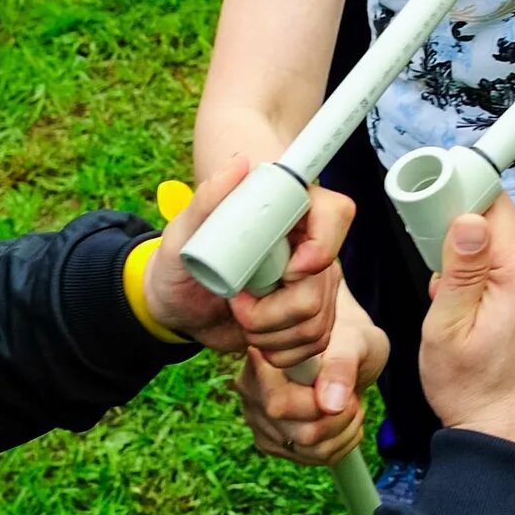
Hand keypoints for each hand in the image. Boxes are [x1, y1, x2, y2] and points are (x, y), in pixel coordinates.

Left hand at [146, 154, 355, 364]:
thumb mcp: (183, 232)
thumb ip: (208, 197)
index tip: (287, 271)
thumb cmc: (179, 262)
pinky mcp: (308, 316)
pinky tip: (258, 339)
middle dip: (273, 311)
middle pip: (321, 286)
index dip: (320, 249)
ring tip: (242, 320)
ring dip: (272, 335)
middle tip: (238, 304)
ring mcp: (312, 284)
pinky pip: (315, 341)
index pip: (336, 215)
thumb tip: (239, 163)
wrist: (177, 305)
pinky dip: (282, 351)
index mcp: (289, 212)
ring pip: (318, 320)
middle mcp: (308, 247)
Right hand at [232, 285, 386, 464]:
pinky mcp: (276, 443)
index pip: (279, 404)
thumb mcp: (353, 341)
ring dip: (344, 430)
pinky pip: (315, 458)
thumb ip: (341, 366)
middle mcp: (252, 394)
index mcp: (261, 362)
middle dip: (339, 417)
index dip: (319, 403)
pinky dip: (342, 441)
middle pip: (299, 434)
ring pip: (311, 451)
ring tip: (349, 403)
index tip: (342, 386)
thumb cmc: (348, 337)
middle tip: (351, 394)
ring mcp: (261, 422)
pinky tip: (343, 418)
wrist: (347, 349)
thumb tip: (330, 405)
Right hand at [419, 197, 514, 455]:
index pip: (492, 204)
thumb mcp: (445, 330)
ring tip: (463, 314)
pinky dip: (498, 288)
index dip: (457, 206)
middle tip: (443, 285)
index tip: (435, 226)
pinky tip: (484, 322)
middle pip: (499, 228)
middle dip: (465, 248)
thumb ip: (458, 269)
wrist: (509, 438)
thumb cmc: (476, 393)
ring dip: (480, 272)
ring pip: (507, 253)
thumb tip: (468, 219)